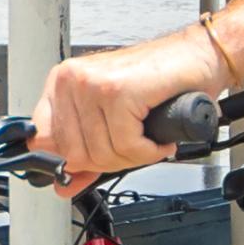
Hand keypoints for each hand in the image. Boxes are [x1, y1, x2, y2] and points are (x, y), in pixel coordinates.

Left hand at [33, 29, 230, 192]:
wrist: (199, 57)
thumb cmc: (161, 82)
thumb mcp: (113, 122)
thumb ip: (86, 154)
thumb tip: (64, 186)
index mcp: (63, 84)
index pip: (44, 141)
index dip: (70, 162)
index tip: (89, 168)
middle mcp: (72, 80)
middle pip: (75, 154)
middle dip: (111, 161)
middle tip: (135, 147)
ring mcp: (92, 84)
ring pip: (101, 153)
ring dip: (134, 156)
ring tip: (149, 139)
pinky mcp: (118, 91)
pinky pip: (127, 145)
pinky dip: (150, 151)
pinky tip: (158, 139)